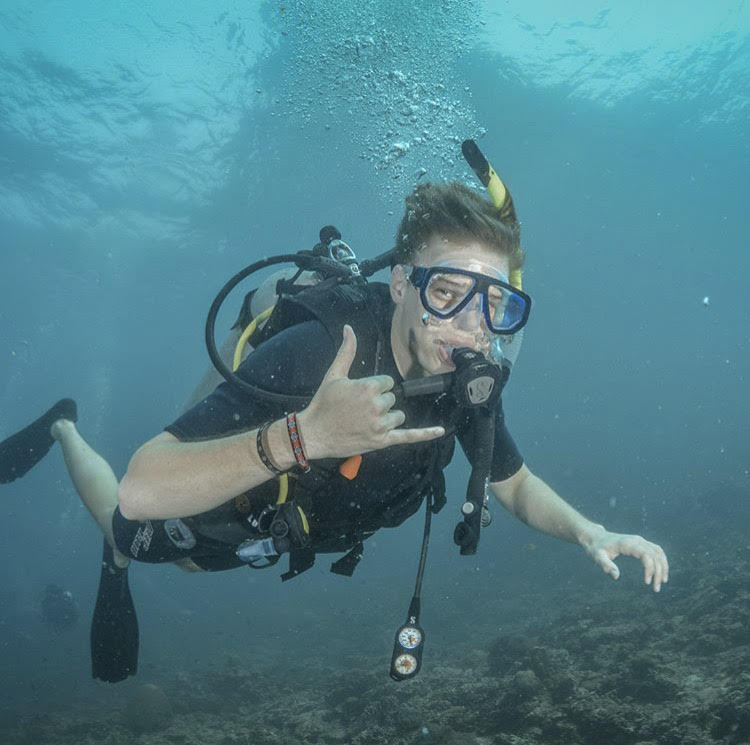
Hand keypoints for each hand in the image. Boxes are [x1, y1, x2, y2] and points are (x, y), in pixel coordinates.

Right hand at [297, 325, 444, 459]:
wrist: (313, 433)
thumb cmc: (323, 404)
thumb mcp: (334, 374)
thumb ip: (347, 351)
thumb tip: (349, 328)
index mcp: (368, 387)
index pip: (387, 383)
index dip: (375, 388)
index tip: (359, 395)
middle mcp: (376, 406)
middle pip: (392, 399)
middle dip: (379, 403)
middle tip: (357, 410)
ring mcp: (380, 425)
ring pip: (398, 415)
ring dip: (387, 417)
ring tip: (365, 421)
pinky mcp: (382, 441)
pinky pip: (408, 436)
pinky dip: (426, 434)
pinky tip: (441, 430)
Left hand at [584, 527, 668, 591]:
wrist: (595, 537)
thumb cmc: (596, 548)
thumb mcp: (597, 557)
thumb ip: (605, 565)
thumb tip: (616, 576)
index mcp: (628, 543)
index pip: (646, 555)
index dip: (650, 568)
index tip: (647, 582)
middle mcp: (637, 540)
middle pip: (655, 555)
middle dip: (659, 572)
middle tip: (656, 589)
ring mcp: (640, 540)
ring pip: (659, 553)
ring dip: (663, 567)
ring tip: (662, 582)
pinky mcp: (641, 543)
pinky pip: (657, 551)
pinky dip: (662, 561)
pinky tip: (661, 573)